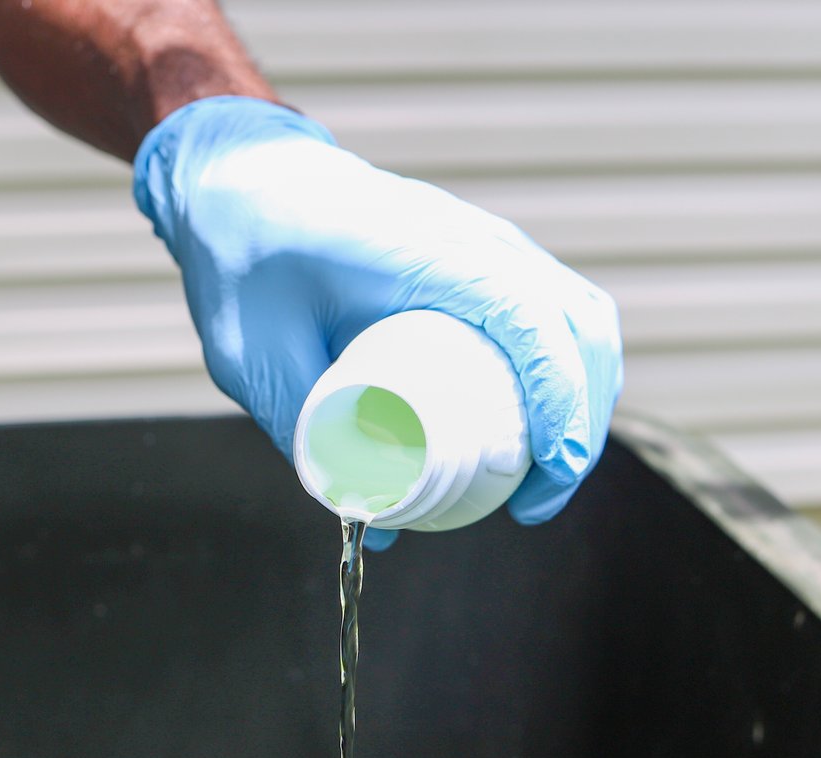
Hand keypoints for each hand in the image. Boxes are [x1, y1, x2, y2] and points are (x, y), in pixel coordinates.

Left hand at [134, 97, 622, 549]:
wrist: (238, 178)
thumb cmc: (242, 257)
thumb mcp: (255, 355)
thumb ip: (305, 432)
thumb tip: (365, 516)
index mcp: (426, 252)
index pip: (532, 322)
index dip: (560, 402)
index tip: (545, 475)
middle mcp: (475, 240)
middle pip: (581, 325)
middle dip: (582, 422)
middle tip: (533, 503)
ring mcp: (486, 243)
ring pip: (580, 317)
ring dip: (582, 400)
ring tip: (538, 480)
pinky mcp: (482, 258)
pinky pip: (552, 312)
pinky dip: (562, 372)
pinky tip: (534, 430)